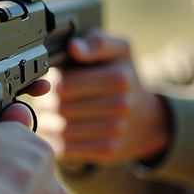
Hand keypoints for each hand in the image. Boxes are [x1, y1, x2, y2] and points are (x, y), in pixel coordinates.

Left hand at [35, 29, 169, 164]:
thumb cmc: (123, 78)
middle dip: (47, 104)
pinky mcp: (107, 151)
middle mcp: (119, 106)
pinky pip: (67, 150)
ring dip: (49, 123)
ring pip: (61, 130)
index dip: (50, 84)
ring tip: (50, 115)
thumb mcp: (118, 51)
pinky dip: (56, 141)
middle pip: (61, 108)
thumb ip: (96, 42)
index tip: (51, 83)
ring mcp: (114, 131)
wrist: (147, 118)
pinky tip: (58, 132)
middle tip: (46, 101)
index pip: (64, 85)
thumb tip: (74, 47)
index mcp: (117, 78)